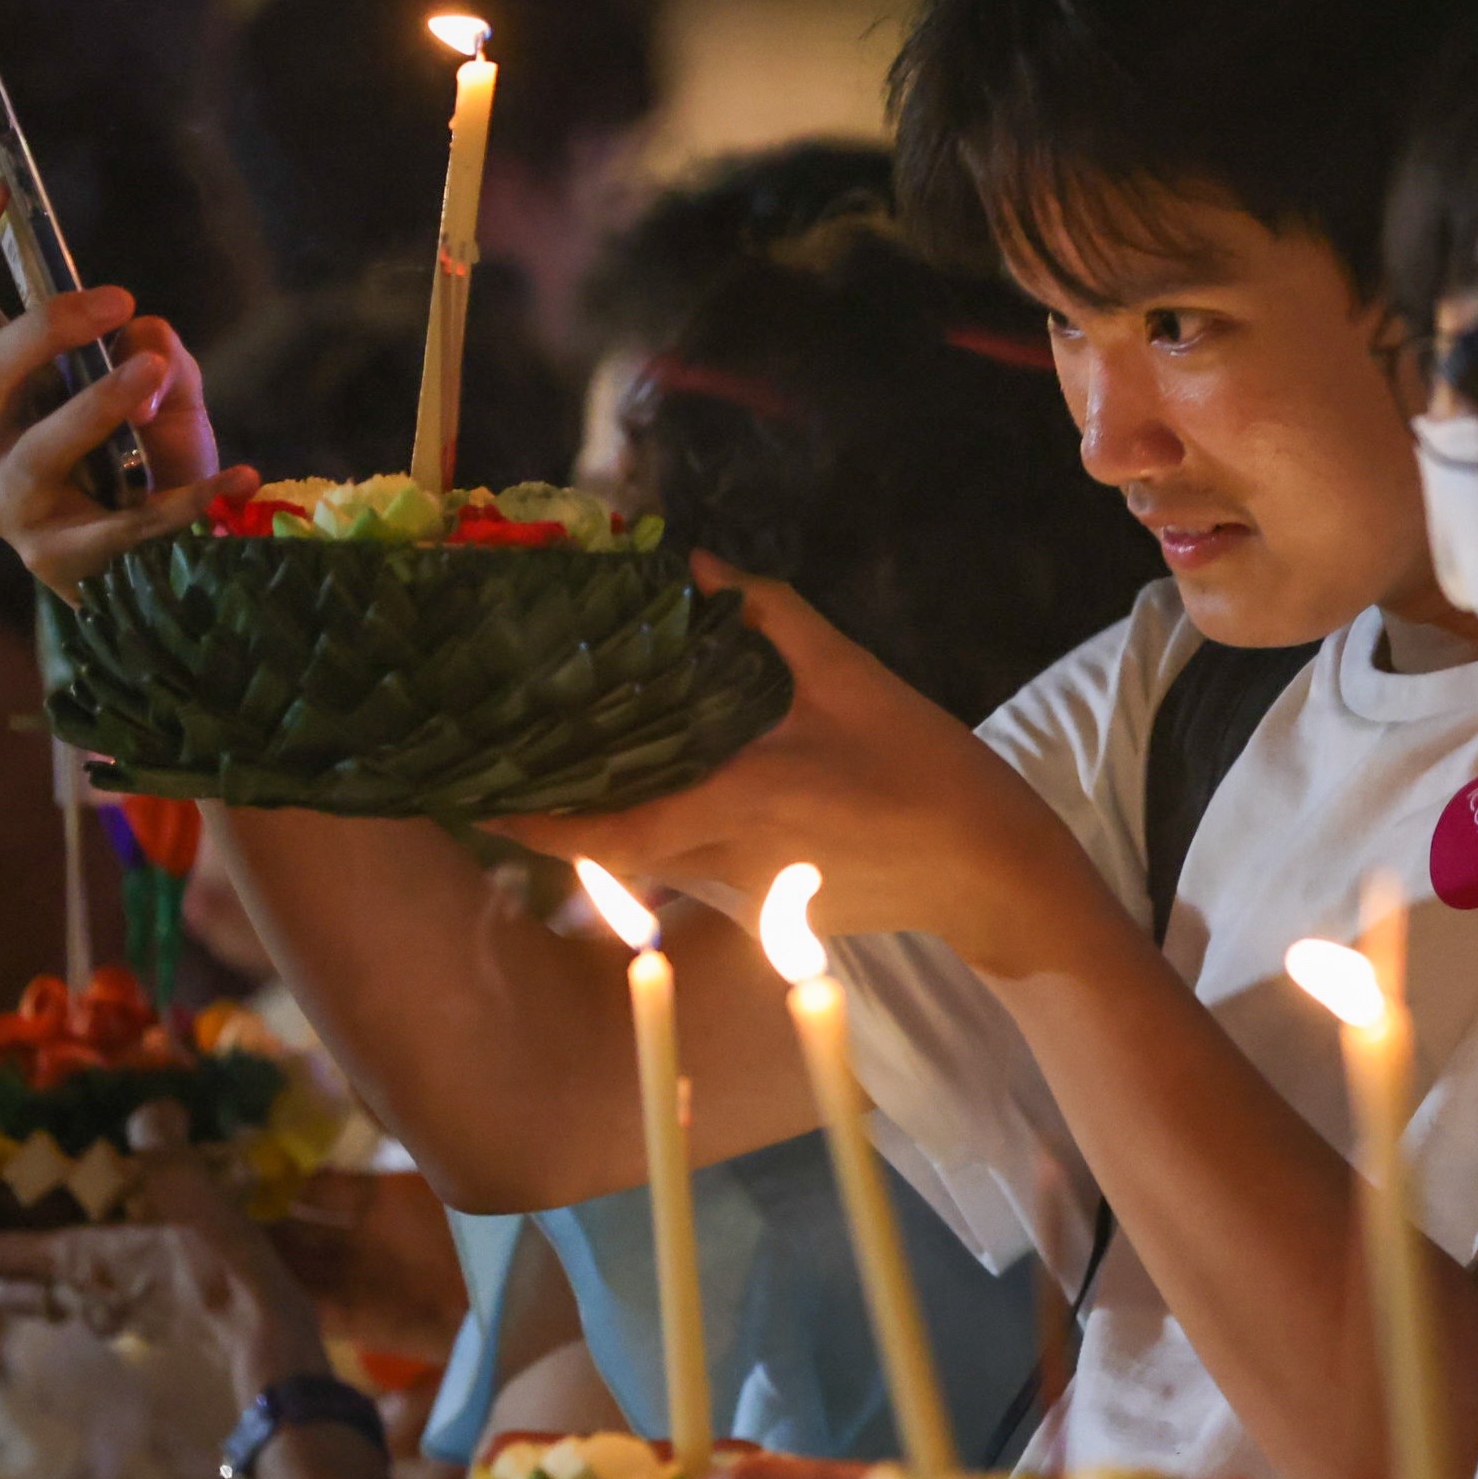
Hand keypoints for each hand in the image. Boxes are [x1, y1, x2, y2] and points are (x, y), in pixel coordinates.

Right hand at [0, 182, 253, 596]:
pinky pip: (122, 526)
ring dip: (94, 403)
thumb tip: (144, 332)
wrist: (162, 568)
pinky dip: (186, 498)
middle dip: (48, 325)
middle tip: (120, 300)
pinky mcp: (57, 560)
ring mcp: (14, 501)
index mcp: (0, 383)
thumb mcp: (167, 396)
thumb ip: (161, 355)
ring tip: (152, 377)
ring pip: (38, 445)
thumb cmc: (150, 466)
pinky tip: (238, 476)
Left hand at [0, 1101, 327, 1396]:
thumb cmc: (211, 1257)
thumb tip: (151, 1110)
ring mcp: (110, 1316)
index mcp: (77, 1260)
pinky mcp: (143, 1323)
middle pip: (4, 1290)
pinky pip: (84, 1305)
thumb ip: (158, 1142)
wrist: (258, 1328)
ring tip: (12, 1247)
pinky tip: (87, 1264)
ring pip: (42, 1303)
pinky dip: (66, 1284)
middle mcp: (81, 1294)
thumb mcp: (186, 1184)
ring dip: (14, 1279)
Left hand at [490, 558, 1084, 970]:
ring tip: (578, 766)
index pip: (615, 831)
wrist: (992, 875)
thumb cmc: (929, 773)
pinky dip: (673, 834)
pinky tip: (672, 792)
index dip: (544, 823)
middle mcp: (731, 860)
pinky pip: (700, 870)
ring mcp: (751, 896)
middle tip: (513, 768)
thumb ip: (774, 619)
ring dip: (618, 823)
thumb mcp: (854, 680)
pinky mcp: (773, 912)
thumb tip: (705, 566)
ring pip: (658, 862)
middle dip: (564, 817)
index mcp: (744, 803)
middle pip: (620, 853)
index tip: (485, 800)